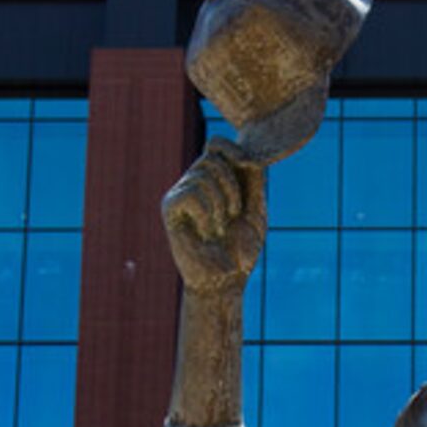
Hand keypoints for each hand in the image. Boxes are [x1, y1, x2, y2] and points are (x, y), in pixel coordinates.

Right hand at [162, 138, 265, 295]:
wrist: (225, 281)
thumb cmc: (241, 249)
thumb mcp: (255, 208)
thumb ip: (252, 178)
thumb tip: (242, 151)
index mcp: (216, 180)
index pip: (218, 145)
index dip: (232, 149)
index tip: (249, 167)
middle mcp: (195, 182)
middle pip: (212, 155)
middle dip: (232, 184)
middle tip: (234, 215)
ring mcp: (181, 193)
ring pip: (203, 173)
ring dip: (221, 202)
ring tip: (219, 227)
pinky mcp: (170, 207)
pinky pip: (191, 192)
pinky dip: (206, 212)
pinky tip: (207, 231)